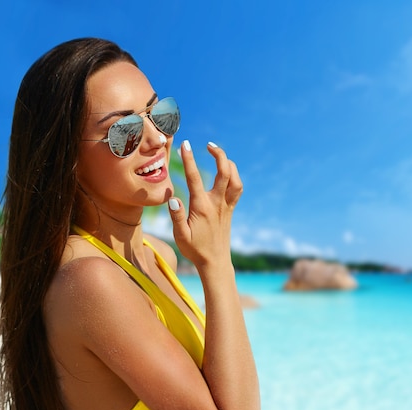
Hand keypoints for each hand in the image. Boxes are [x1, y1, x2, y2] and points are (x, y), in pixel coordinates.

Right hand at [168, 140, 242, 268]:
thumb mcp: (180, 236)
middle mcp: (217, 203)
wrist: (215, 262)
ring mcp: (226, 206)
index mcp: (202, 207)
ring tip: (218, 155)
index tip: (185, 145)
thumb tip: (174, 199)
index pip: (194, 178)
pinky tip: (226, 172)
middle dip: (218, 154)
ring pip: (235, 179)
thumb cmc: (195, 250)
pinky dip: (234, 176)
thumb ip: (176, 217)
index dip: (189, 160)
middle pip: (224, 172)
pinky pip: (237, 188)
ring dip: (229, 164)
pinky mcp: (230, 210)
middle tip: (208, 145)